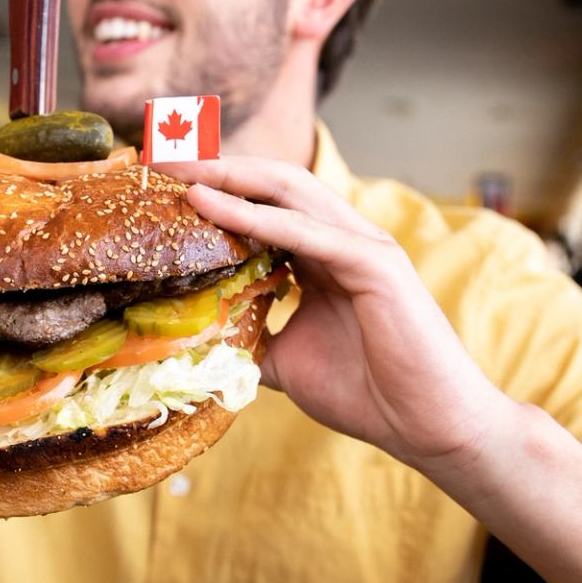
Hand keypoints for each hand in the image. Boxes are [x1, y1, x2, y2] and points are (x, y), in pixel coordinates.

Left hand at [173, 158, 514, 473]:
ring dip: (227, 175)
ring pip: (287, 190)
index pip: (264, 205)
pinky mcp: (374, 263)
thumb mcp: (286, 360)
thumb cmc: (368, 393)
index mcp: (324, 255)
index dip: (214, 189)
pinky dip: (253, 213)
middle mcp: (343, 238)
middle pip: (271, 182)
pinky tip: (208, 202)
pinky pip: (304, 229)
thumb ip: (250, 335)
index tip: (157, 184)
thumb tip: (198, 340)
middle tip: (154, 154)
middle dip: (212, 165)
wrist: (428, 427)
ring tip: (174, 167)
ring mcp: (362, 245)